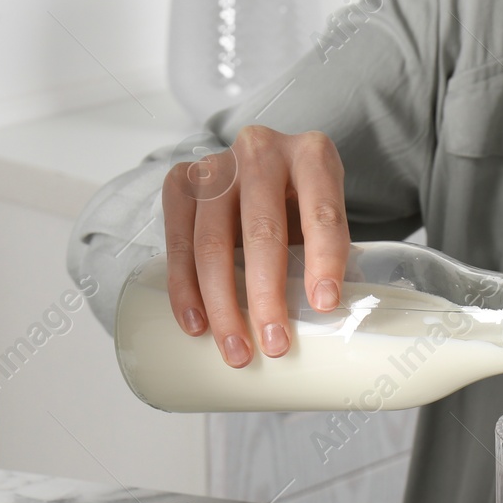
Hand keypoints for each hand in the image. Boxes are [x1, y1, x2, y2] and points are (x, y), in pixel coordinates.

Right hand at [162, 125, 348, 367]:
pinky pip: (177, 242)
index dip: (325, 259)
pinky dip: (184, 289)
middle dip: (266, 295)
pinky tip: (196, 324)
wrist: (259, 167)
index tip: (323, 305)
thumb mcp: (321, 213)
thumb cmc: (297, 200)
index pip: (321, 210)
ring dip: (221, 305)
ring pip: (211, 242)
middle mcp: (261, 151)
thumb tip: (324, 320)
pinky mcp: (181, 182)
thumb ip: (324, 252)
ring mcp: (216, 165)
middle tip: (275, 344)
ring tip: (236, 350)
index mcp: (312, 155)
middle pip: (261, 230)